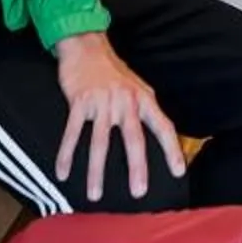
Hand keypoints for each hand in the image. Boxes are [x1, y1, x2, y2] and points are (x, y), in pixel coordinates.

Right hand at [54, 33, 185, 202]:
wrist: (86, 47)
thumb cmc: (113, 71)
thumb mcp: (137, 86)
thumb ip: (145, 110)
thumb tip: (159, 135)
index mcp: (143, 99)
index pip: (163, 126)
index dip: (172, 149)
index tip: (178, 171)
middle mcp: (125, 101)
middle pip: (133, 139)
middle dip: (137, 167)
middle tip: (138, 191)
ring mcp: (102, 102)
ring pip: (100, 142)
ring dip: (96, 171)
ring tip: (95, 195)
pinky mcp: (79, 102)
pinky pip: (72, 133)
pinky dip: (66, 154)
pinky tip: (63, 172)